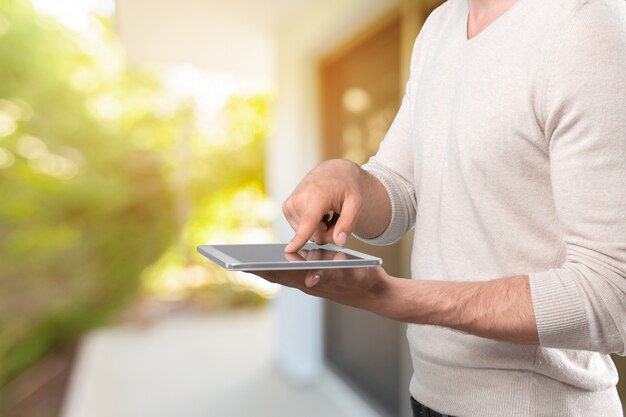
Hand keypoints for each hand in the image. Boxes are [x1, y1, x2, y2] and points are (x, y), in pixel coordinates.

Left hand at [253, 266, 392, 313]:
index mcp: (312, 281)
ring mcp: (310, 283)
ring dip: (263, 269)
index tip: (243, 265)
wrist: (376, 293)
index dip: (261, 269)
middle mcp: (307, 284)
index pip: (280, 274)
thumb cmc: (364, 280)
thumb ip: (331, 274)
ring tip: (244, 261)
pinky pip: (292, 274)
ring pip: (281, 276)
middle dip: (255, 269)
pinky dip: (278, 268)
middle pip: (276, 275)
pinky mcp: (315, 280)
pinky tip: (268, 263)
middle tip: (233, 262)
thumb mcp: (350, 273)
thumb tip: (310, 278)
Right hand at [283, 160, 363, 251]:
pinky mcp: (286, 208)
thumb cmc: (345, 187)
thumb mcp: (355, 203)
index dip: (299, 239)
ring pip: (307, 234)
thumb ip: (348, 223)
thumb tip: (339, 241)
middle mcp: (299, 199)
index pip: (308, 222)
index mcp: (316, 196)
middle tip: (335, 217)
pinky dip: (312, 224)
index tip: (289, 250)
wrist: (332, 172)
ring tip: (327, 212)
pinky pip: (301, 228)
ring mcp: (290, 204)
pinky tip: (318, 213)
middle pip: (314, 235)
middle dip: (327, 232)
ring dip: (320, 228)